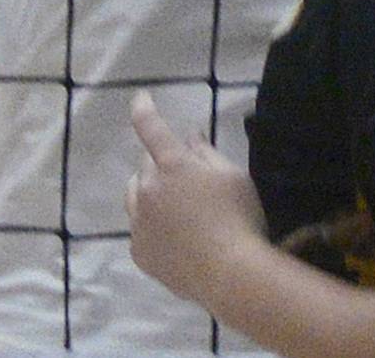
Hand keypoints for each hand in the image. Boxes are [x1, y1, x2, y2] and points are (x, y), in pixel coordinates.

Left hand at [127, 91, 268, 308]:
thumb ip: (206, 152)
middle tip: (186, 179)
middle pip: (146, 165)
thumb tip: (190, 136)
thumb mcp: (232, 175)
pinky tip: (174, 236)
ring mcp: (140, 222)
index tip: (140, 98)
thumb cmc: (239, 218)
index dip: (143, 110)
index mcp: (173, 164)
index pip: (151, 128)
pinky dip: (150, 224)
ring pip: (135, 194)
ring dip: (149, 191)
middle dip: (162, 164)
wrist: (230, 275)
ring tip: (174, 207)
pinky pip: (139, 227)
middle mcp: (149, 188)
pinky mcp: (139, 251)